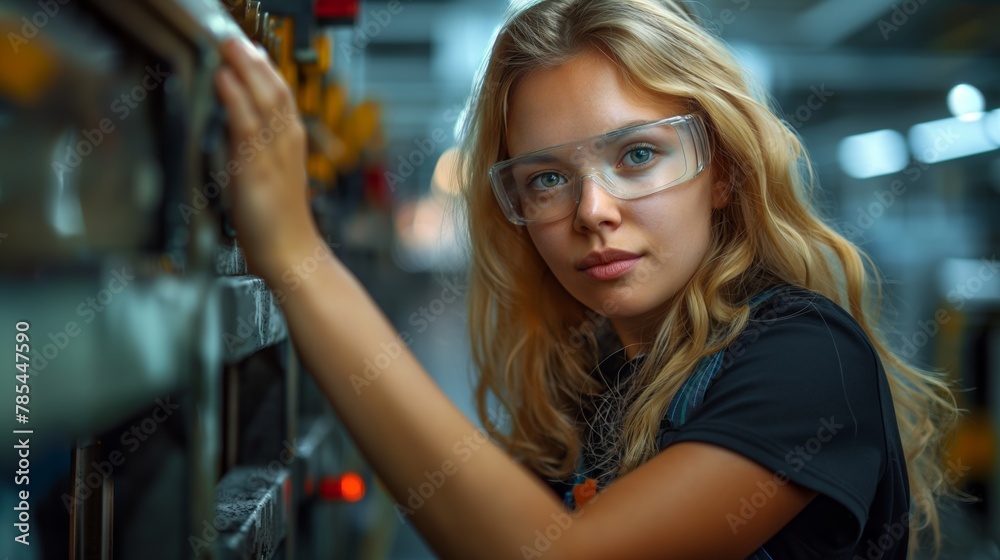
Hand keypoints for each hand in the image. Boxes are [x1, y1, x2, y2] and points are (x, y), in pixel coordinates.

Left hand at [213, 37, 318, 283]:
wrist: (290, 254)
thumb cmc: (275, 221)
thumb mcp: (261, 174)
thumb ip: (249, 146)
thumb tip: (232, 121)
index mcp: (289, 142)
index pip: (279, 93)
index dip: (262, 67)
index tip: (246, 47)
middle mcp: (286, 141)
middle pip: (275, 88)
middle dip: (254, 58)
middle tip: (235, 35)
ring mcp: (275, 152)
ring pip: (265, 98)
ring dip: (246, 68)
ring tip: (230, 44)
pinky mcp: (259, 166)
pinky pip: (247, 124)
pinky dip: (236, 98)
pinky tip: (225, 79)